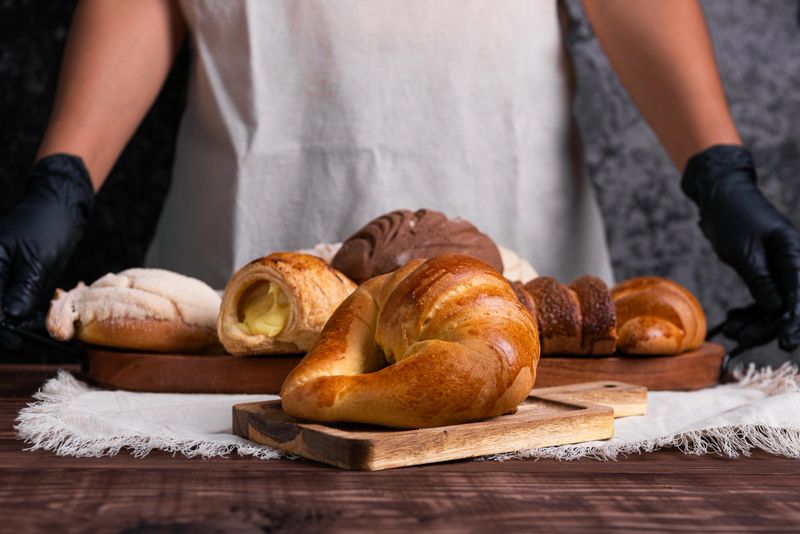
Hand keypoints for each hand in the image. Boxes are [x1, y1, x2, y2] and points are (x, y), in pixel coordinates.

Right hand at [0, 154, 93, 329]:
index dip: (2, 327)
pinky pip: (18, 299)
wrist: (60, 205)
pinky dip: (26, 311)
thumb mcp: (38, 259)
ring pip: (7, 306)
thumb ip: (23, 289)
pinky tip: (39, 322)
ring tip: (38, 335)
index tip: (16, 343)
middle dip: (8, 326)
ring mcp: (5, 273)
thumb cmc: (47, 225)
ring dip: (18, 322)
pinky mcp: (18, 275)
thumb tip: (11, 318)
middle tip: (27, 342)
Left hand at [682, 145, 799, 351]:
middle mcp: (791, 262)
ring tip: (731, 331)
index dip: (793, 321)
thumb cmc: (733, 217)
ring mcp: (778, 268)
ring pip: (774, 303)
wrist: (720, 198)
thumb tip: (778, 309)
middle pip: (788, 303)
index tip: (786, 343)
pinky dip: (749, 310)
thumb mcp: (744, 251)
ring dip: (754, 320)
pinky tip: (733, 320)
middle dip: (767, 325)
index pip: (798, 294)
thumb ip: (761, 280)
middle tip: (741, 338)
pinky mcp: (765, 271)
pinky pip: (764, 296)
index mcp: (793, 253)